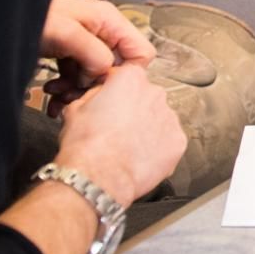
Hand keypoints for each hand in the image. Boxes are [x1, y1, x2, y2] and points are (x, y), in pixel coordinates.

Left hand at [41, 0, 153, 115]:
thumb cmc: (30, 17)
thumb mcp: (66, 33)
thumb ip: (94, 53)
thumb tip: (105, 73)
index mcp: (108, 21)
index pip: (140, 52)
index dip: (126, 73)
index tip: (104, 86)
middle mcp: (101, 32)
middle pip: (116, 68)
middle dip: (96, 86)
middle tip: (75, 96)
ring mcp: (85, 44)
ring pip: (96, 76)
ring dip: (78, 91)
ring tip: (57, 97)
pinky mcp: (69, 54)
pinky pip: (77, 77)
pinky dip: (66, 90)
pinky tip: (51, 94)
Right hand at [54, 63, 185, 206]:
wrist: (97, 177)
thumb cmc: (85, 145)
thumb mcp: (76, 108)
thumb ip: (94, 95)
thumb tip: (99, 96)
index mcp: (131, 79)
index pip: (127, 76)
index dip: (116, 92)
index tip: (111, 103)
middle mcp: (155, 93)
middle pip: (146, 98)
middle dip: (134, 111)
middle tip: (117, 130)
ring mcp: (170, 118)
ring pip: (159, 120)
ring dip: (147, 130)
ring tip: (127, 147)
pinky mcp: (178, 141)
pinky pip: (169, 142)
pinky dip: (158, 149)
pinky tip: (140, 158)